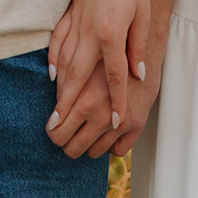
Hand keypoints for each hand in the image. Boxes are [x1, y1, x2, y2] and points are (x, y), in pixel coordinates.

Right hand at [46, 0, 149, 153]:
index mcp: (111, 32)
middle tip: (60, 131)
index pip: (115, 75)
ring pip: (64, 63)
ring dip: (60, 91)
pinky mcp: (68, 12)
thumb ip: (138, 43)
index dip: (117, 100)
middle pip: (78, 78)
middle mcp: (89, 32)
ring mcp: (75, 22)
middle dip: (71, 107)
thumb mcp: (143, 9)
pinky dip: (53, 60)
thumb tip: (137, 73)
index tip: (117, 122)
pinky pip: (57, 42)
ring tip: (54, 113)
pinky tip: (53, 74)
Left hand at [46, 57, 160, 158]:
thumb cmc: (110, 52)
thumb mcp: (82, 65)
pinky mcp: (137, 124)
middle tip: (67, 132)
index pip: (57, 132)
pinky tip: (107, 130)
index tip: (54, 126)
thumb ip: (65, 89)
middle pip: (72, 149)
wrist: (144, 44)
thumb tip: (54, 113)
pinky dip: (110, 145)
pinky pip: (118, 151)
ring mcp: (121, 123)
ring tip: (87, 128)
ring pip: (93, 153)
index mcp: (85, 99)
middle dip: (66, 142)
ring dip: (88, 143)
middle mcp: (102, 115)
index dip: (53, 131)